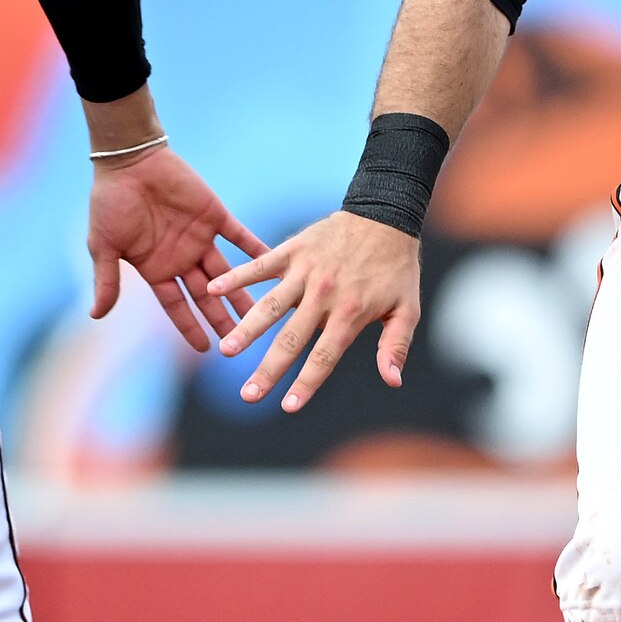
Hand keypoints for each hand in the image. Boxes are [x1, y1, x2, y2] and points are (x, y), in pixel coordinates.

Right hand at [87, 144, 250, 345]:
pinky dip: (257, 251)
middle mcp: (181, 258)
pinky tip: (274, 266)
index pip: (177, 306)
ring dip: (245, 293)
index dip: (190, 327)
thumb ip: (106, 280)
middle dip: (223, 318)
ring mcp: (200, 238)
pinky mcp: (215, 216)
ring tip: (264, 315)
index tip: (206, 349)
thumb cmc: (110, 202)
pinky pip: (240, 237)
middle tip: (243, 341)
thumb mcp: (103, 246)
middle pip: (207, 296)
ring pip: (229, 273)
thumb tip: (95, 316)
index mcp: (155, 269)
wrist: (129, 161)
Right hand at [220, 211, 423, 408]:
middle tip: (248, 396)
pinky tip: (212, 289)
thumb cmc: (397, 267)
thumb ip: (396, 346)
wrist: (386, 215)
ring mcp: (306, 271)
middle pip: (291, 340)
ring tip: (225, 350)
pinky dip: (237, 276)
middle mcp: (324, 295)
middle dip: (268, 370)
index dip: (306, 384)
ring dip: (247, 328)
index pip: (324, 357)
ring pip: (270, 305)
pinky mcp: (293, 249)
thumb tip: (393, 382)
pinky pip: (261, 264)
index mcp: (351, 313)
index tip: (288, 407)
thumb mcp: (407, 308)